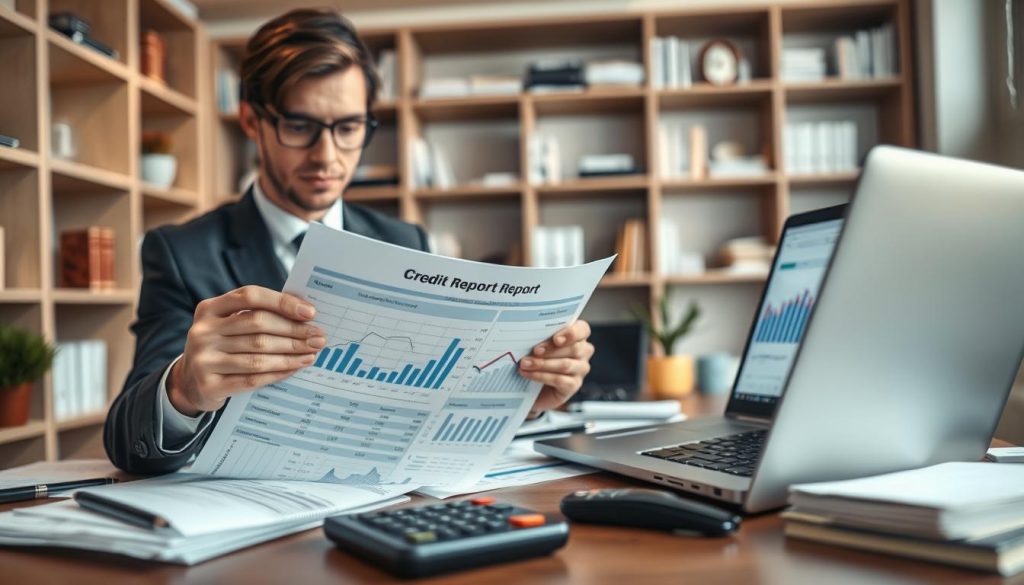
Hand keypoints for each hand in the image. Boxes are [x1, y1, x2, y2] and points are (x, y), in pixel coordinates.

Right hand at [167, 285, 325, 415]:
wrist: (191, 382)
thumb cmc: (222, 346)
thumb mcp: (229, 325)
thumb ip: (257, 315)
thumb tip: (305, 314)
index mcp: (209, 309)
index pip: (250, 296)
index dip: (282, 303)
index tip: (310, 312)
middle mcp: (202, 331)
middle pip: (258, 326)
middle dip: (294, 331)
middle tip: (318, 337)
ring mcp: (203, 359)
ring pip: (258, 355)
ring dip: (291, 354)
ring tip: (312, 353)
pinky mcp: (209, 385)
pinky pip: (252, 378)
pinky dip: (278, 373)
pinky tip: (295, 368)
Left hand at [519, 320, 593, 415]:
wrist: (531, 385)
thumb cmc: (536, 356)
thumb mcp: (537, 342)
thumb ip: (539, 336)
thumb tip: (528, 333)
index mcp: (578, 336)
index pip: (582, 330)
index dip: (571, 333)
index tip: (556, 339)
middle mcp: (583, 352)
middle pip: (574, 348)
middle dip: (551, 349)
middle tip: (534, 351)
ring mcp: (580, 370)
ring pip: (565, 365)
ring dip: (542, 364)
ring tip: (525, 363)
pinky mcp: (573, 385)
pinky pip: (559, 380)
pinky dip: (541, 376)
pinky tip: (528, 374)